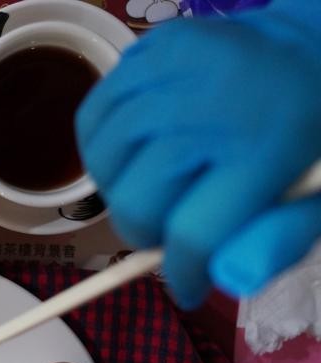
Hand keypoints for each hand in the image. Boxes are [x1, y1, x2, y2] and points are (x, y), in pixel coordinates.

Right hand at [76, 0, 320, 306]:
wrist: (310, 51)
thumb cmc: (313, 137)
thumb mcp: (320, 198)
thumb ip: (279, 241)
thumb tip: (225, 280)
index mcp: (265, 148)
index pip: (192, 236)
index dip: (182, 274)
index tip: (186, 286)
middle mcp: (208, 106)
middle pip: (135, 204)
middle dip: (146, 233)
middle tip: (169, 229)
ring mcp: (170, 71)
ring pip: (102, 165)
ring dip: (118, 191)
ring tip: (150, 188)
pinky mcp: (145, 50)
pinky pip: (91, 120)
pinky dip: (103, 148)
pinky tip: (134, 151)